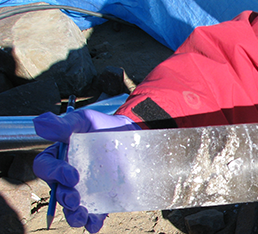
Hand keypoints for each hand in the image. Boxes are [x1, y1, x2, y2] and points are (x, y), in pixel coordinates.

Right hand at [33, 109, 139, 232]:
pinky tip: (95, 223)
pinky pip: (93, 214)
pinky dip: (92, 222)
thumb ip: (63, 124)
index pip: (46, 167)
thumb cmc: (101, 126)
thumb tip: (39, 123)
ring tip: (81, 216)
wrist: (130, 134)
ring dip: (74, 215)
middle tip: (74, 199)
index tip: (72, 175)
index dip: (55, 172)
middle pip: (58, 192)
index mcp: (57, 157)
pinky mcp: (100, 198)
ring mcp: (84, 189)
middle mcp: (67, 177)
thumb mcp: (84, 121)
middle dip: (65, 198)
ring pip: (72, 208)